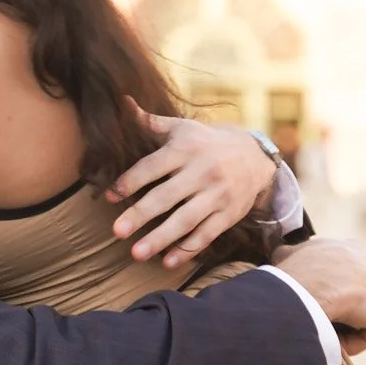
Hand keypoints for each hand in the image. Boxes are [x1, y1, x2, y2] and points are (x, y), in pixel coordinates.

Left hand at [111, 114, 280, 269]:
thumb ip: (150, 122)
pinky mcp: (228, 214)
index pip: (153, 166)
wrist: (255, 155)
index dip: (130, 181)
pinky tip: (167, 262)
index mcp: (185, 149)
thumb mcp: (182, 128)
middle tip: (116, 232)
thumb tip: (122, 102)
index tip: (110, 197)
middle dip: (141, 215)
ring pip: (186, 220)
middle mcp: (201, 172)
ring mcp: (217, 195)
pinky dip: (187, 249)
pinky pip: (207, 234)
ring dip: (161, 239)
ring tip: (136, 254)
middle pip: (167, 196)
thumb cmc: (207, 141)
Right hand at [279, 238, 365, 354]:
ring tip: (330, 337)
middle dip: (355, 305)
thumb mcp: (286, 255)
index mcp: (351, 248)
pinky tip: (337, 344)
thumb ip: (290, 255)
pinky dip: (356, 341)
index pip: (354, 267)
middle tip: (331, 322)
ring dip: (354, 325)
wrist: (309, 290)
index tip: (325, 301)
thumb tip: (280, 258)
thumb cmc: (295, 274)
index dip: (340, 286)